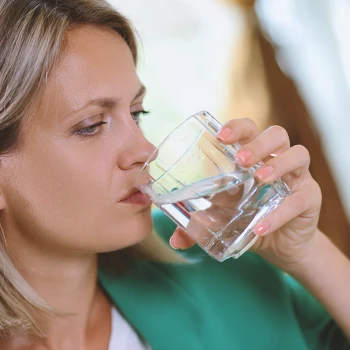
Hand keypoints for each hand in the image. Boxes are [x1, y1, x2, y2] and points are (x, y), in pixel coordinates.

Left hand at [170, 118, 321, 269]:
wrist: (280, 245)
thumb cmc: (248, 220)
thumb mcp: (222, 220)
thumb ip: (199, 226)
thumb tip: (174, 239)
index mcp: (254, 158)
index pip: (249, 130)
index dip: (237, 127)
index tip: (220, 136)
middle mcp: (277, 160)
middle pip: (277, 135)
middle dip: (258, 143)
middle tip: (241, 160)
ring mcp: (296, 177)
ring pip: (298, 154)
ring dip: (277, 164)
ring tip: (260, 178)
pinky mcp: (310, 198)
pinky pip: (300, 199)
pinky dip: (280, 212)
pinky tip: (261, 226)